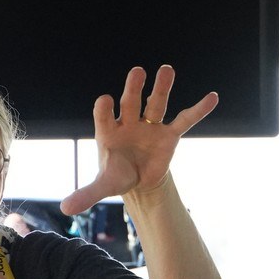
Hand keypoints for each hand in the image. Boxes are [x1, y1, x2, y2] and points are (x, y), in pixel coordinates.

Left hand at [60, 65, 217, 215]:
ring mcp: (150, 127)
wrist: (138, 179)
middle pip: (130, 102)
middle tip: (137, 72)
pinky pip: (184, 120)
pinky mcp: (169, 135)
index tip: (105, 101)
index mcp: (109, 131)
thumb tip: (65, 210)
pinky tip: (212, 97)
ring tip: (166, 69)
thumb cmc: (118, 175)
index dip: (104, 109)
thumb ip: (87, 193)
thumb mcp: (104, 185)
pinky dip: (198, 110)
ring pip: (156, 103)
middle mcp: (129, 123)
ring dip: (161, 87)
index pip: (104, 115)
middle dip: (133, 88)